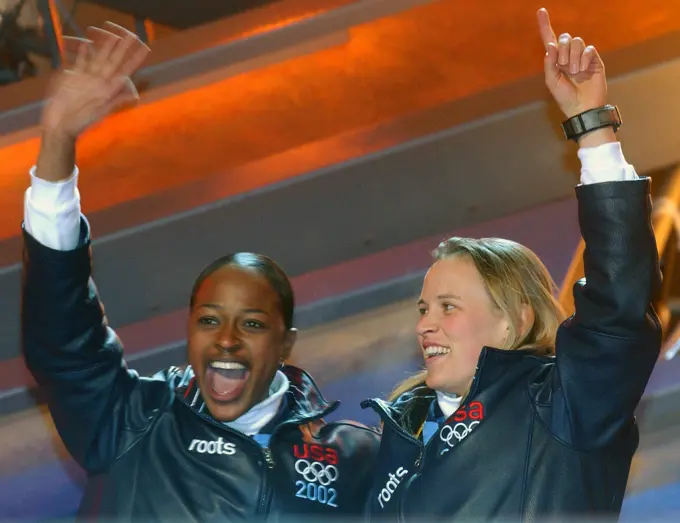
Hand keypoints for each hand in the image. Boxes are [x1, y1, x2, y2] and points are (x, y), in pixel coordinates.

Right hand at [41, 23, 149, 140]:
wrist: (61, 124)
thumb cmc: (82, 121)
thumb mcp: (101, 111)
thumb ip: (115, 100)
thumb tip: (133, 95)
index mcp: (108, 89)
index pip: (125, 72)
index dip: (134, 61)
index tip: (145, 50)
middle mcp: (99, 82)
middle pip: (113, 61)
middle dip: (122, 49)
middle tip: (131, 35)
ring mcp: (86, 79)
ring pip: (98, 59)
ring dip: (105, 48)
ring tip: (114, 36)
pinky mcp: (72, 78)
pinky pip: (79, 63)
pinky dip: (82, 54)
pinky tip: (85, 44)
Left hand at [537, 8, 606, 118]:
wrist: (582, 107)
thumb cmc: (565, 97)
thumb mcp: (551, 81)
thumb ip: (549, 64)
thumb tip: (550, 46)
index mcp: (556, 60)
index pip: (550, 39)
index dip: (545, 26)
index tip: (541, 11)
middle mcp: (568, 56)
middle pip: (564, 38)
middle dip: (562, 51)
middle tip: (564, 66)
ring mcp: (581, 57)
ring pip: (576, 41)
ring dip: (572, 56)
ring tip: (574, 71)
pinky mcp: (594, 60)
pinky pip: (588, 49)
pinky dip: (584, 58)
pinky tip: (582, 70)